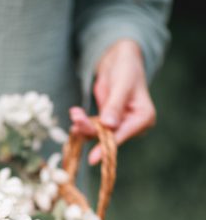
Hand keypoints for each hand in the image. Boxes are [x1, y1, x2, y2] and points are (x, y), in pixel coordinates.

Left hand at [70, 39, 155, 164]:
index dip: (107, 145)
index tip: (93, 158)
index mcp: (143, 118)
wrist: (119, 61)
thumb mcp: (122, 84)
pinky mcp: (106, 123)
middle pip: (108, 136)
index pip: (123, 135)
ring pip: (97, 133)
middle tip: (76, 118)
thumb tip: (109, 125)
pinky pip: (92, 128)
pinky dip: (82, 124)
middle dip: (90, 129)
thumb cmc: (127, 69)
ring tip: (75, 114)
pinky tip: (75, 117)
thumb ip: (115, 105)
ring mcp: (119, 125)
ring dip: (83, 126)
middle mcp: (132, 125)